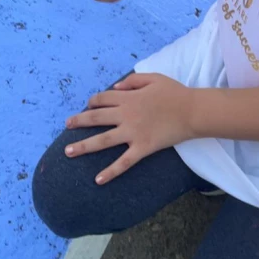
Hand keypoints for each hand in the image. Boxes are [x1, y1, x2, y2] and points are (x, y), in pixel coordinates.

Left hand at [64, 73, 194, 183]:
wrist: (192, 111)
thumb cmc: (175, 93)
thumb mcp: (153, 78)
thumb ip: (132, 81)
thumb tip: (115, 87)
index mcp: (128, 98)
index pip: (103, 98)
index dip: (93, 101)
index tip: (88, 106)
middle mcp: (126, 115)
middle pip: (96, 118)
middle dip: (78, 121)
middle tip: (66, 125)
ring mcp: (133, 133)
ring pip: (103, 141)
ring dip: (83, 146)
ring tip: (68, 152)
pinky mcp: (142, 148)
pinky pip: (123, 162)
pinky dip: (110, 172)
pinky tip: (97, 180)